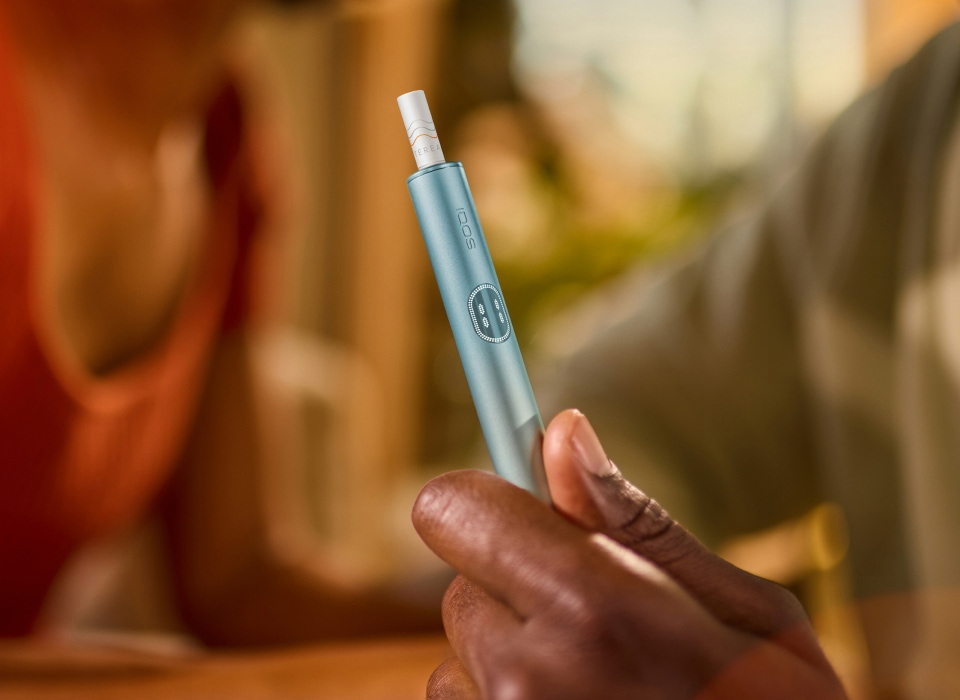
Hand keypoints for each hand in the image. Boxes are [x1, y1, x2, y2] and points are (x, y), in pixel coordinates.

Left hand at [412, 409, 846, 698]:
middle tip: (596, 624)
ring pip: (455, 654)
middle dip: (515, 585)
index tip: (519, 510)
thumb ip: (635, 520)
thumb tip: (562, 431)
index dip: (484, 502)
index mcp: (595, 609)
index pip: (451, 508)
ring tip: (595, 691)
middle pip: (458, 578)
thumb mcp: (745, 614)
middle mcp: (527, 678)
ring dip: (508, 658)